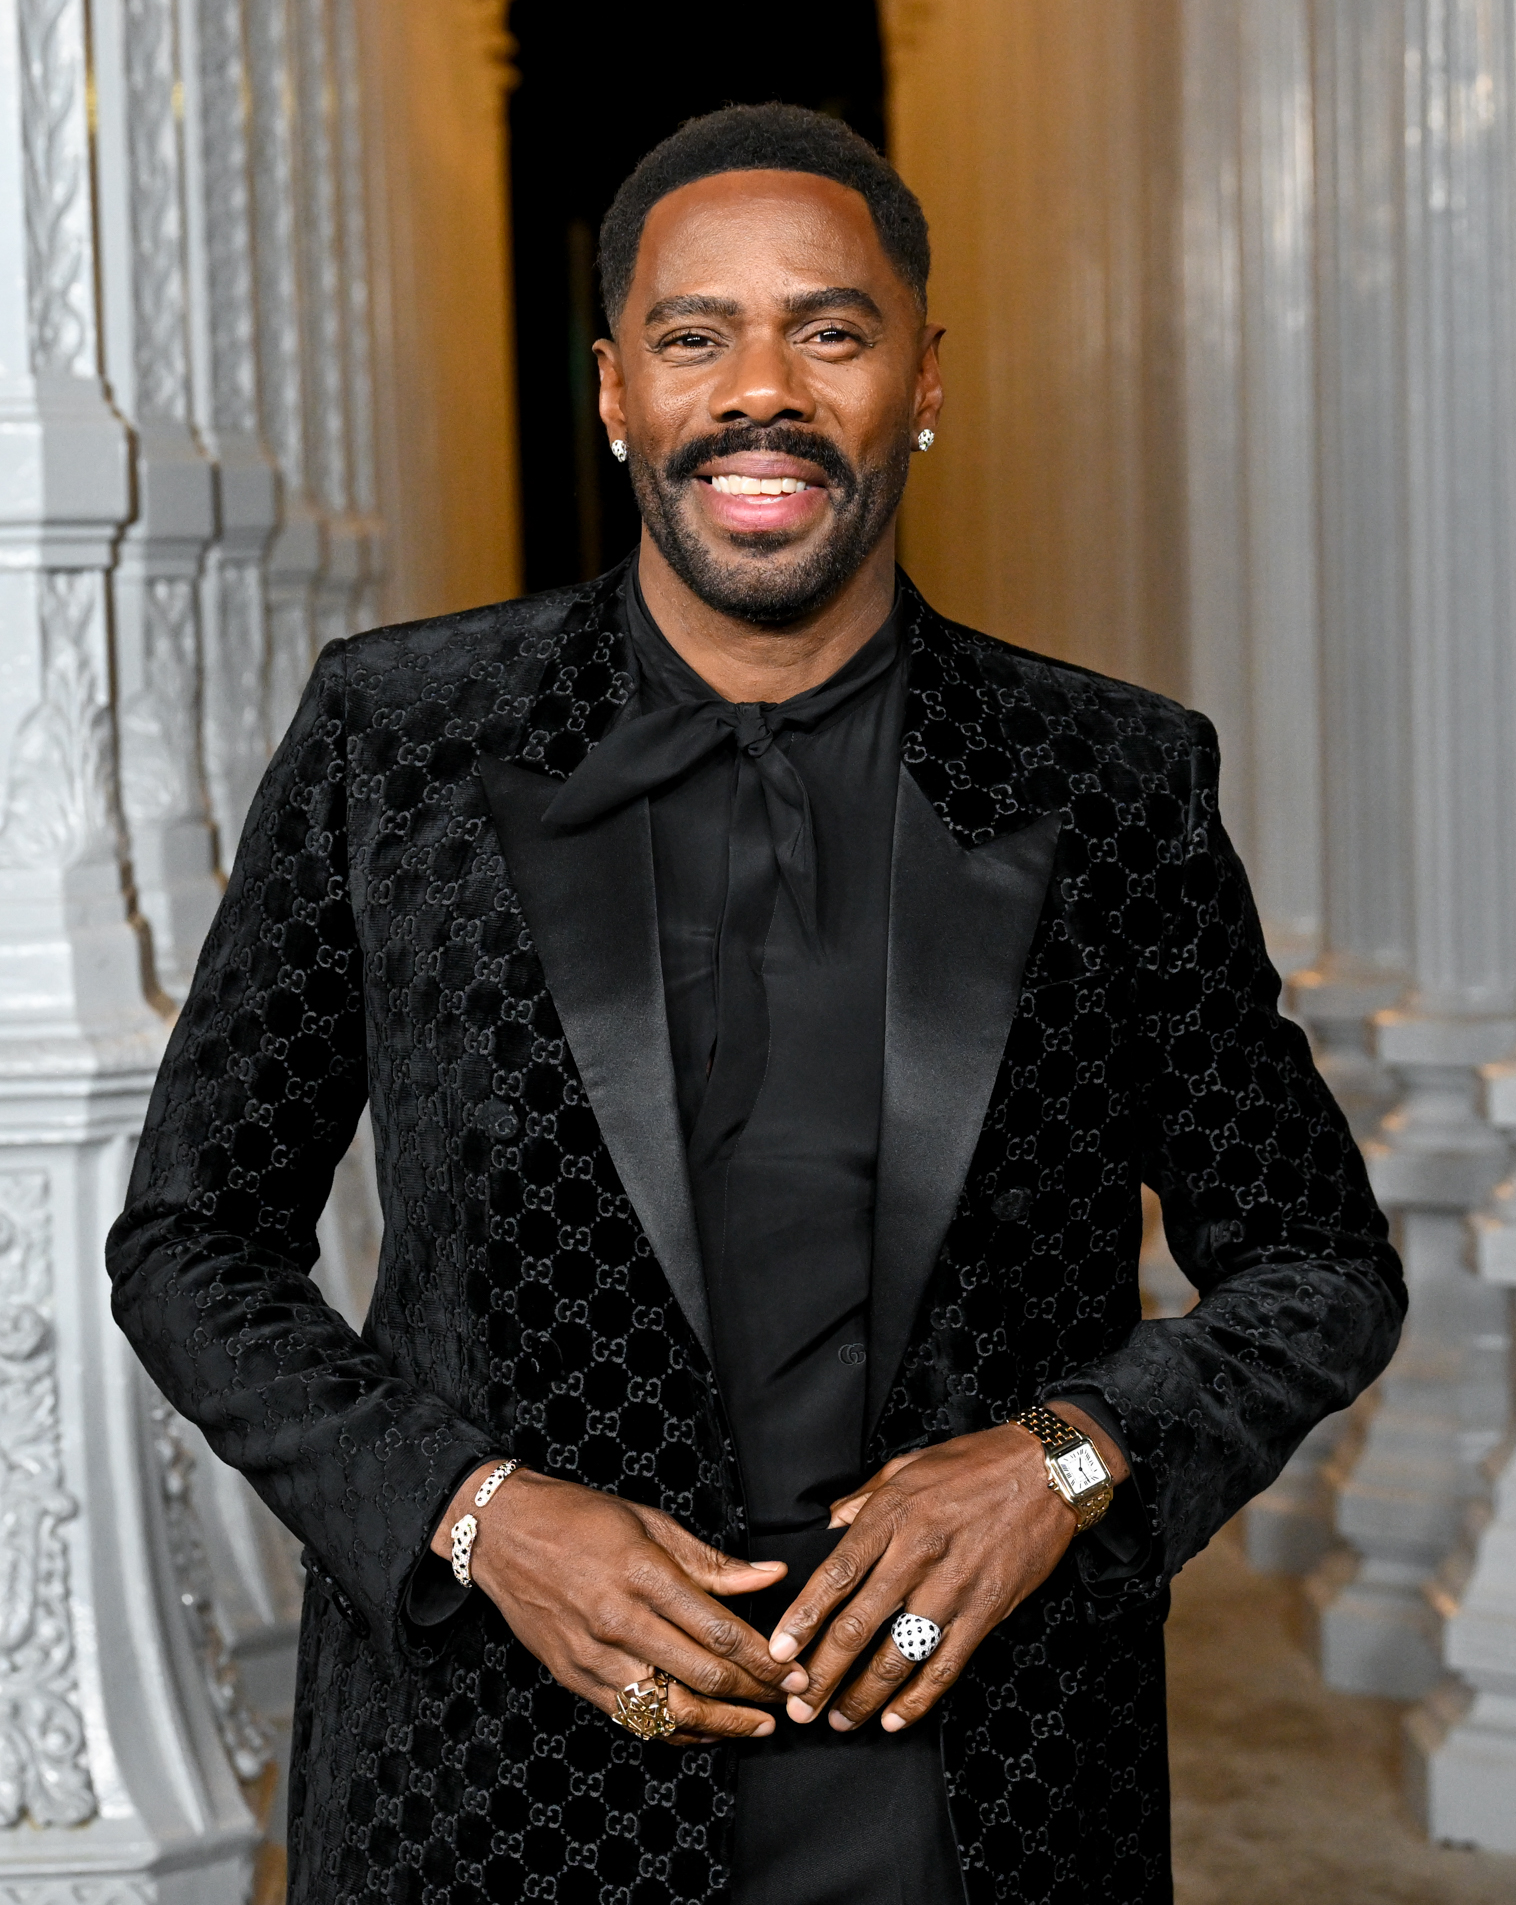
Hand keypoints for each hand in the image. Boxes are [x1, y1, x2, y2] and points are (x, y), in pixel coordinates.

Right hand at [431, 1465, 807, 1744]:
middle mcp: (620, 1620)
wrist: (504, 1532)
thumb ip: (713, 1562)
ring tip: (757, 1726)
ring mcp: (594, 1655)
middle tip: (790, 1698)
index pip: (718, 1630)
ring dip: (722, 1725)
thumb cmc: (581, 1518)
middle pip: (702, 1674)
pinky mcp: (575, 1677)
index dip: (763, 1658)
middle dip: (756, 1693)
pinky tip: (705, 1730)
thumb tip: (772, 1576)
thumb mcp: (651, 1523)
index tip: (794, 1671)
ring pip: (670, 1709)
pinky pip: (633, 1719)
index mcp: (644, 1573)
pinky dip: (675, 1731)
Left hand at [766, 1405, 1126, 1735]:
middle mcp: (918, 1555)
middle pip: (859, 1625)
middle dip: (824, 1673)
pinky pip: (946, 1666)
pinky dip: (918, 1700)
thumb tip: (827, 1524)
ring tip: (839, 1720)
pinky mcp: (986, 1612)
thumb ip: (862, 1499)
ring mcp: (954, 1587)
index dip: (804, 1617)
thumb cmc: (973, 1464)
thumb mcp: (906, 1466)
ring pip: (898, 1656)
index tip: (780, 1648)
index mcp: (892, 1515)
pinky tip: (895, 1719)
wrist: (1047, 1471)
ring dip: (863, 1696)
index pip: (836, 1574)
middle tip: (799, 1703)